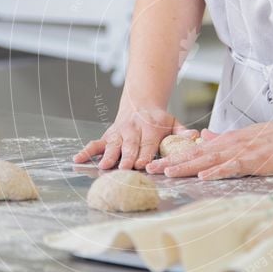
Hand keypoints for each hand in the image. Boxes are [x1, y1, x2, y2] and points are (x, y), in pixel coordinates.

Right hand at [73, 107, 191, 169]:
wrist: (140, 104)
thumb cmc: (158, 120)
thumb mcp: (173, 122)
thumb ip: (182, 131)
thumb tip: (195, 136)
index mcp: (150, 129)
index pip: (148, 144)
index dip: (145, 154)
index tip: (142, 164)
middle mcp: (132, 131)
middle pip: (130, 146)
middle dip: (127, 157)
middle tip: (124, 168)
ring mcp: (118, 134)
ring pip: (112, 145)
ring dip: (108, 156)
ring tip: (104, 166)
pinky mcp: (107, 136)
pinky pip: (95, 144)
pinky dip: (86, 151)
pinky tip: (78, 159)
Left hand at [145, 116, 272, 179]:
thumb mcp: (246, 137)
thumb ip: (224, 139)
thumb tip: (204, 138)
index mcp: (226, 141)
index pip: (194, 151)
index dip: (173, 158)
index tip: (155, 164)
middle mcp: (229, 144)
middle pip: (194, 155)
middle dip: (171, 163)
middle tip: (149, 170)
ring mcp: (241, 151)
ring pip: (208, 160)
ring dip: (186, 166)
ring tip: (167, 173)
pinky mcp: (254, 159)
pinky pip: (232, 166)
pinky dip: (217, 171)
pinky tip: (203, 176)